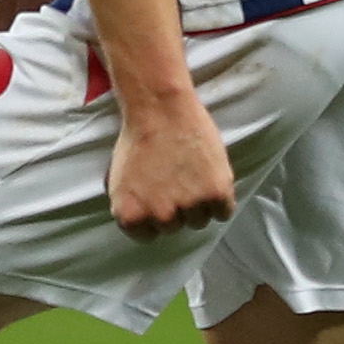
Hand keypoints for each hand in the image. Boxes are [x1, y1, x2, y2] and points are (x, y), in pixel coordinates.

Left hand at [105, 83, 234, 238]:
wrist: (160, 108)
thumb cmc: (138, 138)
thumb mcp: (119, 180)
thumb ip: (134, 208)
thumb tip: (148, 224)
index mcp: (130, 216)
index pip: (148, 235)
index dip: (154, 214)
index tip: (157, 195)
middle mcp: (159, 216)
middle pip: (175, 228)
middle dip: (177, 207)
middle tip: (176, 179)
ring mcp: (189, 207)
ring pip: (200, 221)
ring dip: (200, 203)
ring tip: (193, 174)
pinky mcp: (216, 194)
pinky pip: (224, 212)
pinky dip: (221, 199)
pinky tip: (211, 178)